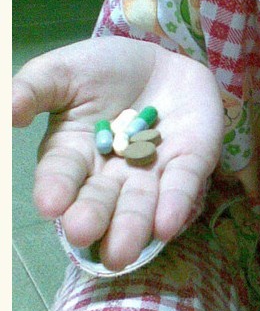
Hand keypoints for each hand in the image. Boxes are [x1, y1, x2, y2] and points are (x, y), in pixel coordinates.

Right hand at [13, 36, 223, 270]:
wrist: (161, 57)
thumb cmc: (105, 69)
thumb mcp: (62, 71)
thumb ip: (34, 89)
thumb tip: (7, 110)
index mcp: (74, 152)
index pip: (62, 176)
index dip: (56, 189)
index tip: (50, 204)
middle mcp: (111, 172)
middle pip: (101, 200)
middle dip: (93, 217)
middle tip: (86, 234)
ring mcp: (151, 171)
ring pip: (140, 203)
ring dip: (131, 226)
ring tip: (122, 253)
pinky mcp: (190, 163)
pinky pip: (182, 185)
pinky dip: (175, 204)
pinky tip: (167, 225)